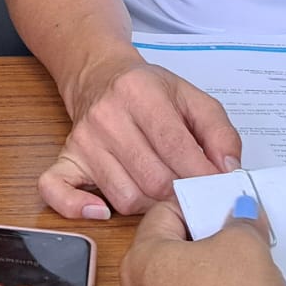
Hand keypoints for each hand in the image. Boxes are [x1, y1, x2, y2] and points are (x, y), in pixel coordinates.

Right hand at [40, 57, 241, 217]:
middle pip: (153, 179)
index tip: (217, 189)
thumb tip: (228, 169)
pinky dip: (76, 207)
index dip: (201, 174)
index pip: (175, 146)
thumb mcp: (190, 96)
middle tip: (191, 194)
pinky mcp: (66, 158)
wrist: (99, 74)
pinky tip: (100, 211)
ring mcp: (83, 140)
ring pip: (124, 197)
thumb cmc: (147, 90)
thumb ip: (218, 130)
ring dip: (149, 205)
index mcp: (139, 92)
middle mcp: (106, 116)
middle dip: (179, 194)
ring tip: (160, 193)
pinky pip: (57, 190)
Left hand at [121, 196, 285, 285]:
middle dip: (215, 246)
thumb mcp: (246, 251)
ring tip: (255, 282)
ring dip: (222, 284)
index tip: (226, 203)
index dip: (200, 203)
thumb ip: (242, 225)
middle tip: (248, 241)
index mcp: (143, 258)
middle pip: (179, 254)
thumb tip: (243, 216)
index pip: (167, 212)